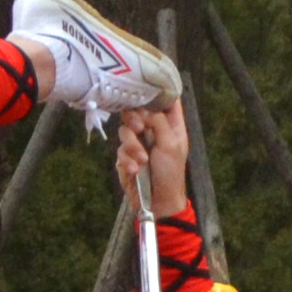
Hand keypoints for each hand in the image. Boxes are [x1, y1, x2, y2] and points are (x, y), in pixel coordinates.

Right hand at [113, 101, 191, 219]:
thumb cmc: (170, 172)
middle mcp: (153, 130)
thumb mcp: (170, 145)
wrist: (157, 201)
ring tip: (141, 161)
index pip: (165, 100)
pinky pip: (120, 150)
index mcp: (170, 125)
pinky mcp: (125, 156)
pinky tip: (135, 170)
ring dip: (132, 146)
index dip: (157, 92)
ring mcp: (138, 142)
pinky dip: (127, 160)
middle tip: (138, 127)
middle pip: (137, 111)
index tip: (145, 90)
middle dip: (135, 119)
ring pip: (125, 130)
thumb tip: (144, 109)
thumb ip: (159, 122)